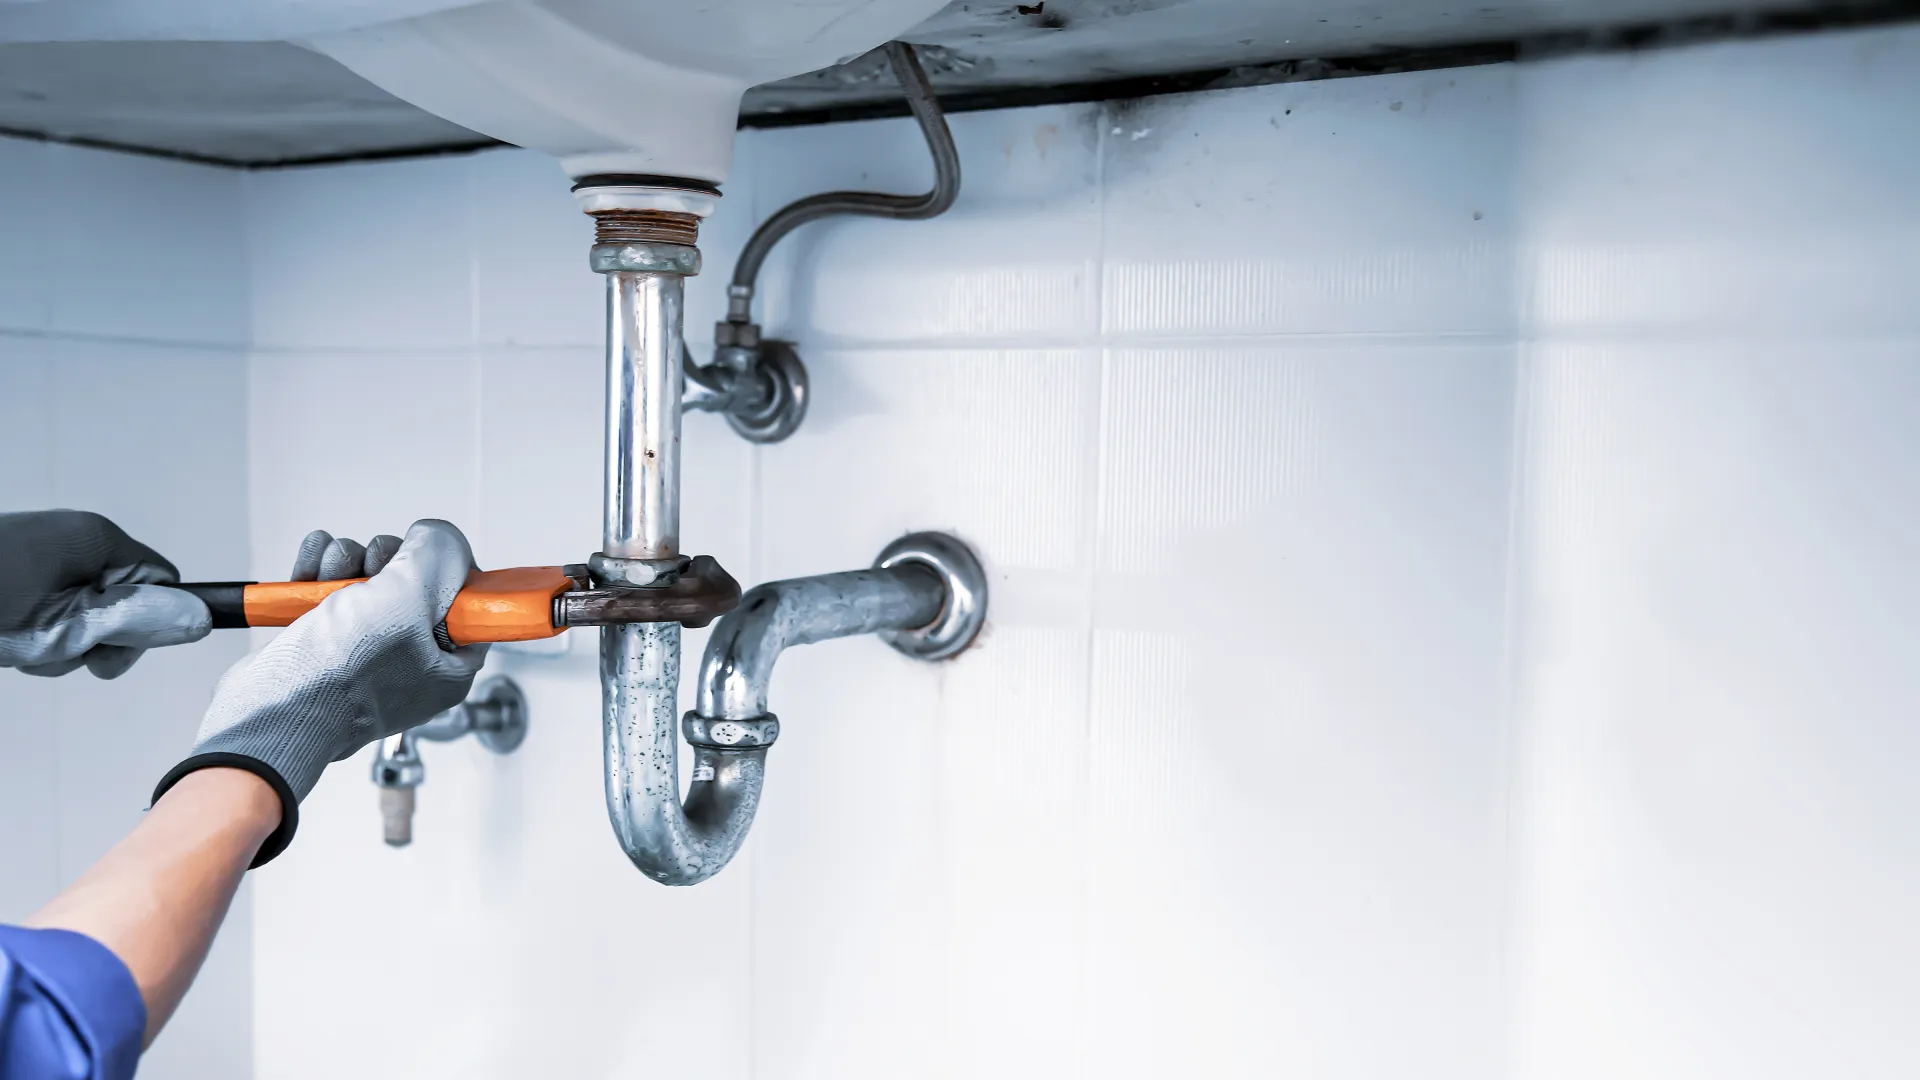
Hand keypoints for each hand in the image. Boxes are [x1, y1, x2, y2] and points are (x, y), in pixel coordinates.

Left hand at [0, 510, 210, 678]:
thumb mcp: (71, 625)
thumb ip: (139, 622)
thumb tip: (202, 616)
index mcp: (98, 539)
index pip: (164, 583)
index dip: (146, 625)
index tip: (107, 652)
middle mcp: (76, 535)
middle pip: (122, 600)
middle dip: (93, 639)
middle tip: (52, 651)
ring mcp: (43, 548)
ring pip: (82, 608)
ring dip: (58, 641)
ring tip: (21, 644)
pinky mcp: (18, 564)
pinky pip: (50, 602)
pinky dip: (33, 628)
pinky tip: (8, 634)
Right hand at [179, 519, 488, 806]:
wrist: (269, 710)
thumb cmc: (342, 675)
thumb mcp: (410, 599)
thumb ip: (438, 556)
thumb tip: (436, 535)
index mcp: (450, 665)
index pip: (467, 602)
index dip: (445, 570)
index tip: (422, 558)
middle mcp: (412, 661)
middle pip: (413, 583)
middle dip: (384, 561)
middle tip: (370, 571)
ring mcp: (365, 652)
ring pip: (367, 581)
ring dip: (345, 563)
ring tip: (327, 578)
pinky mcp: (324, 643)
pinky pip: (329, 591)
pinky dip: (316, 573)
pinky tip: (306, 573)